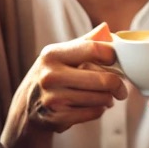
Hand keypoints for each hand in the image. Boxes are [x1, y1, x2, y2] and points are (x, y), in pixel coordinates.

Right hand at [11, 23, 127, 134]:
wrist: (27, 105)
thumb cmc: (51, 75)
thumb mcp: (60, 55)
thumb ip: (85, 42)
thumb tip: (106, 29)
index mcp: (52, 55)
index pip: (94, 49)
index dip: (112, 55)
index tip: (116, 61)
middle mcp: (51, 75)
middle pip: (104, 79)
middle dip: (118, 84)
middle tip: (121, 88)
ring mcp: (54, 98)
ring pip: (102, 98)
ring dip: (108, 98)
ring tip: (105, 96)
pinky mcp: (59, 117)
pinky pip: (94, 112)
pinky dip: (99, 110)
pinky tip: (93, 105)